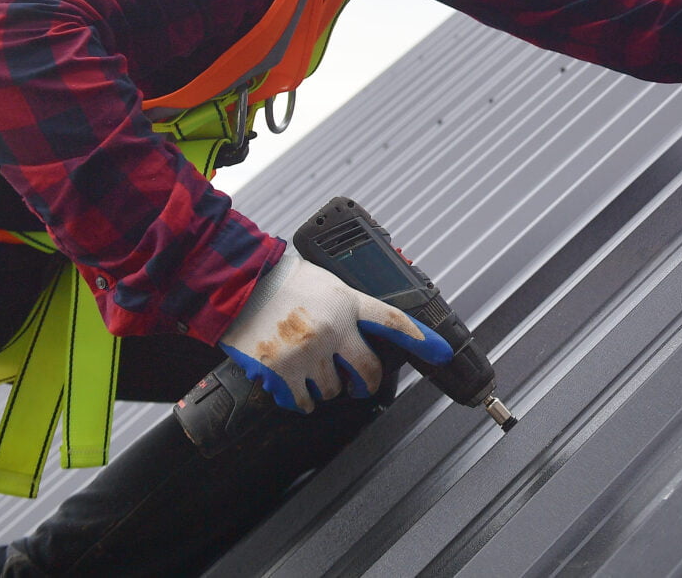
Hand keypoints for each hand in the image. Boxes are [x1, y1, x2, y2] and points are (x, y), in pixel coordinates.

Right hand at [218, 247, 451, 412]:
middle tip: (360, 386)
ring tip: (311, 371)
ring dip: (326, 387)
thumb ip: (349, 305)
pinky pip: (304, 400)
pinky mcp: (283, 371)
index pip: (392, 323)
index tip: (441, 352)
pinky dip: (302, 399)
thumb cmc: (282, 280)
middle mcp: (333, 329)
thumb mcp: (328, 283)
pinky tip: (296, 386)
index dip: (420, 339)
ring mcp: (309, 352)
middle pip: (367, 370)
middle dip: (366, 383)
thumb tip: (364, 325)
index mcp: (347, 303)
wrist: (240, 284)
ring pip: (333, 389)